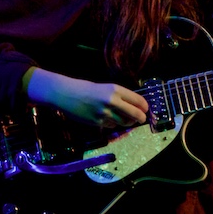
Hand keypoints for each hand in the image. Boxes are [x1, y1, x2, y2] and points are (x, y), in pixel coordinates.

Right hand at [24, 67, 149, 128]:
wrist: (66, 94)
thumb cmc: (86, 88)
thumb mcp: (106, 88)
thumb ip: (120, 96)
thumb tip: (135, 106)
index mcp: (115, 89)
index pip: (138, 100)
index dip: (145, 106)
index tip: (146, 109)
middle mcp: (112, 101)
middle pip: (135, 114)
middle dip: (141, 118)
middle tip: (142, 119)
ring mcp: (105, 112)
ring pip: (124, 122)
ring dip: (128, 123)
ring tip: (127, 120)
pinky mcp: (98, 122)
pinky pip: (112, 126)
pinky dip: (113, 124)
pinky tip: (109, 119)